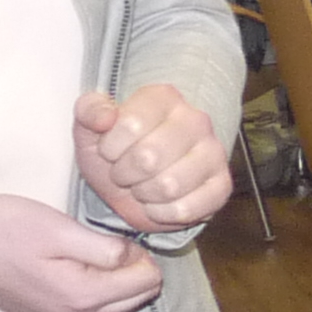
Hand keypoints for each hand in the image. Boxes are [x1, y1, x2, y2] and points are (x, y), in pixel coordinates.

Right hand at [0, 195, 164, 311]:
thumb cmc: (6, 230)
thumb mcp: (61, 230)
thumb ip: (106, 249)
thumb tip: (136, 258)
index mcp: (84, 297)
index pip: (147, 282)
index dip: (142, 255)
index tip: (119, 238)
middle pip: (136, 299)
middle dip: (134, 271)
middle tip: (110, 244)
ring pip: (116, 307)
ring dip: (116, 282)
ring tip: (93, 254)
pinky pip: (93, 311)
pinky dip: (97, 292)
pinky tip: (79, 269)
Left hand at [75, 85, 230, 231]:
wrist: (130, 188)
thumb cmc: (114, 154)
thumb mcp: (89, 131)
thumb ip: (89, 112)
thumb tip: (105, 117)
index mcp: (164, 98)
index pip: (131, 124)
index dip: (110, 147)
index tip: (110, 150)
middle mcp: (196, 120)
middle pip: (149, 158)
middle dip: (126, 174)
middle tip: (125, 172)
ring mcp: (214, 152)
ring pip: (169, 186)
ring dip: (144, 194)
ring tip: (143, 185)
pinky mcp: (222, 186)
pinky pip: (186, 209)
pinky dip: (163, 213)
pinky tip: (161, 203)